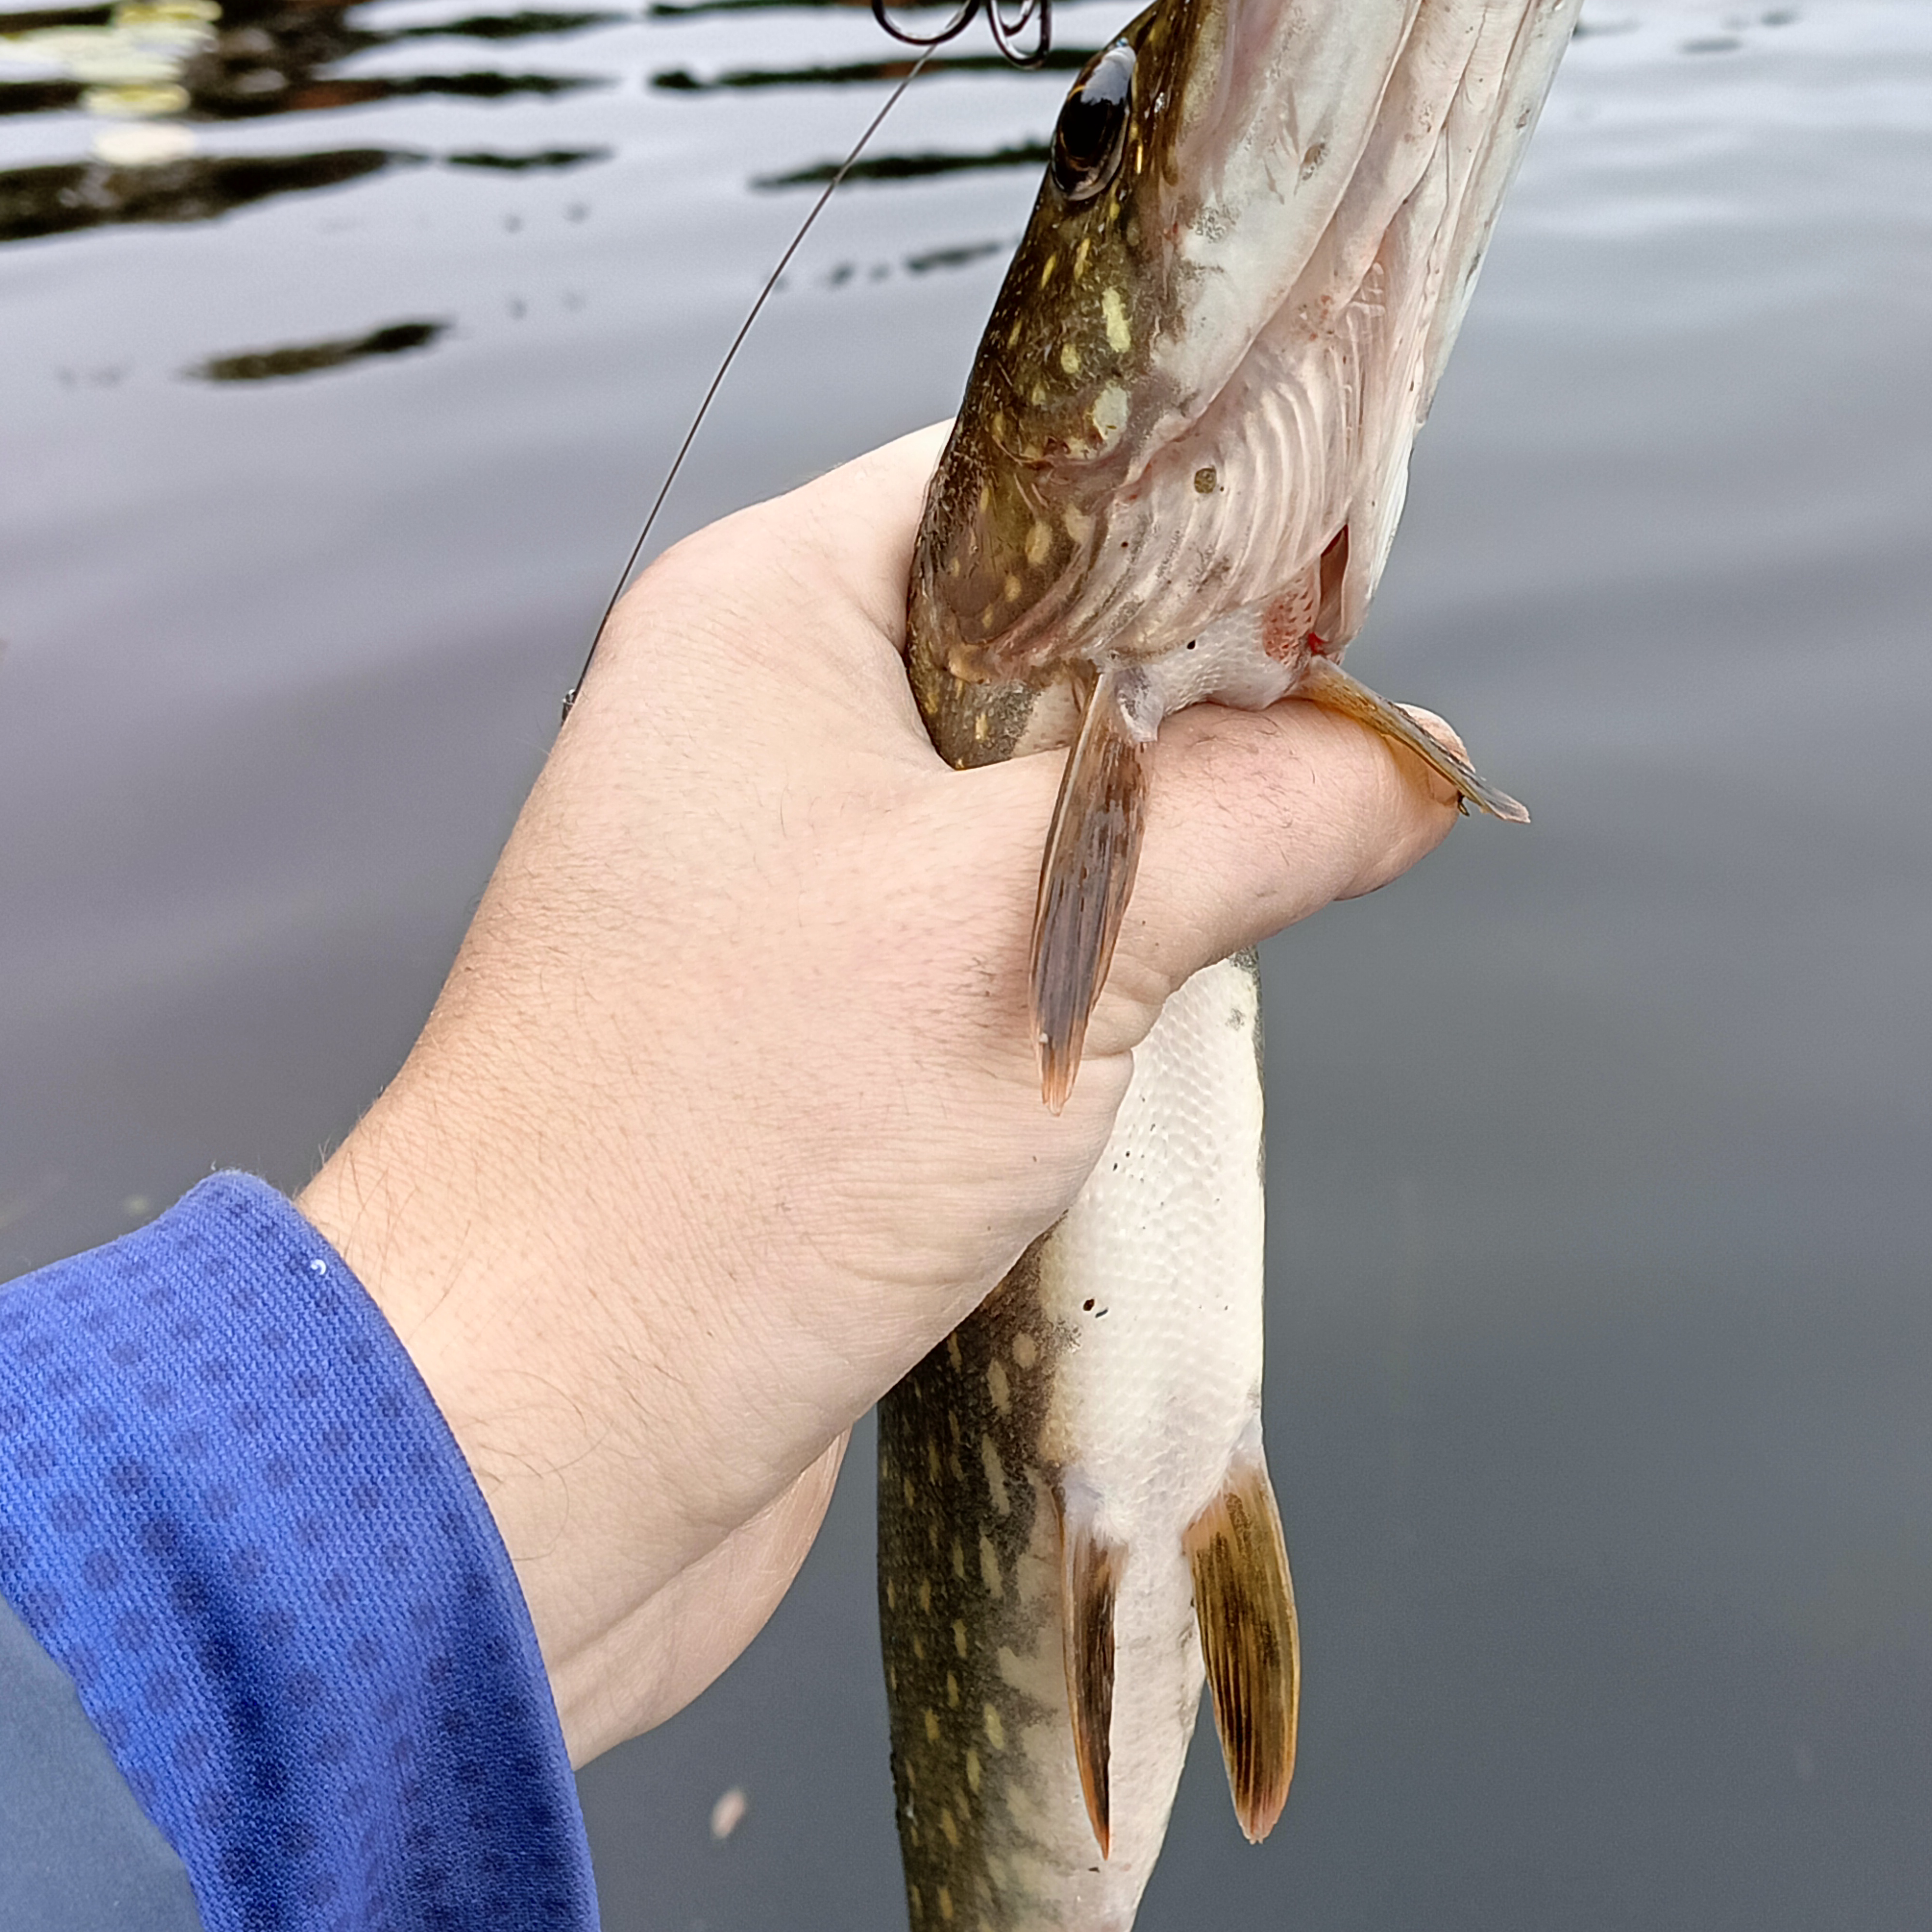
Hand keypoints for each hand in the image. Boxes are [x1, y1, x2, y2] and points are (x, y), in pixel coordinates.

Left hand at [298, 427, 1458, 1765]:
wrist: (524, 1447)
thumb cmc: (731, 1153)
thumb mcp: (1041, 934)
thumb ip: (1251, 816)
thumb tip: (1407, 767)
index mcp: (764, 616)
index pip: (1027, 484)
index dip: (1196, 532)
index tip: (1345, 610)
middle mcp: (752, 725)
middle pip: (1048, 656)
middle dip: (1195, 728)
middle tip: (1326, 787)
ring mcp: (772, 890)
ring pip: (1031, 825)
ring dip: (1143, 887)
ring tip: (1233, 937)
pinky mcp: (802, 1042)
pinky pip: (988, 962)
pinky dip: (1081, 1001)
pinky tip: (1142, 1055)